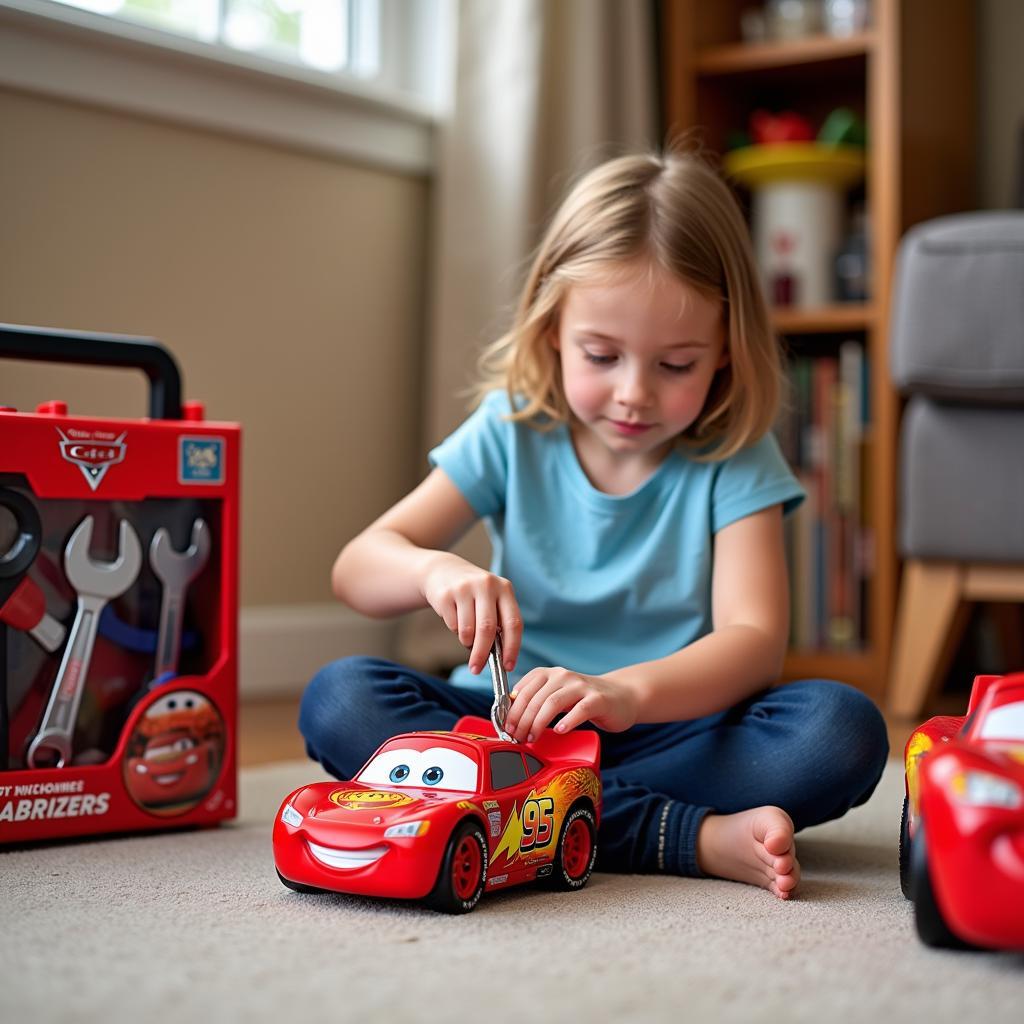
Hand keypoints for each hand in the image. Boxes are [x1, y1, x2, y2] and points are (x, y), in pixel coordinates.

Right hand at [421, 553, 521, 673]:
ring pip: (468, 630)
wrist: (443, 570)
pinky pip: (453, 625)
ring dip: (467, 642)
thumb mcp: (492, 600)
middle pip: (488, 629)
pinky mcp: (446, 594)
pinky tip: (455, 618)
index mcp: (505, 589)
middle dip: (483, 653)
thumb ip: (498, 624)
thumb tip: (498, 658)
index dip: (512, 648)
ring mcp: (465, 588)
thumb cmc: (474, 594)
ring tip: (467, 637)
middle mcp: (487, 585)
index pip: (514, 623)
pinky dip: (455, 630)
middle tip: (476, 669)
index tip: (508, 666)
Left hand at [504, 667, 637, 741]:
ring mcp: (581, 687)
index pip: (524, 689)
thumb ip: (538, 701)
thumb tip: (512, 718)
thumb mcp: (558, 695)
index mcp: (550, 674)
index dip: (512, 710)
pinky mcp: (597, 700)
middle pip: (535, 698)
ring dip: (538, 723)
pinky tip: (559, 731)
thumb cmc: (584, 700)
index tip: (506, 727)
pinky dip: (566, 722)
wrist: (621, 697)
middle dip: (522, 720)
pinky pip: (579, 710)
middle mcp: (564, 676)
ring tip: (532, 738)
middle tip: (517, 737)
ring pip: (552, 703)